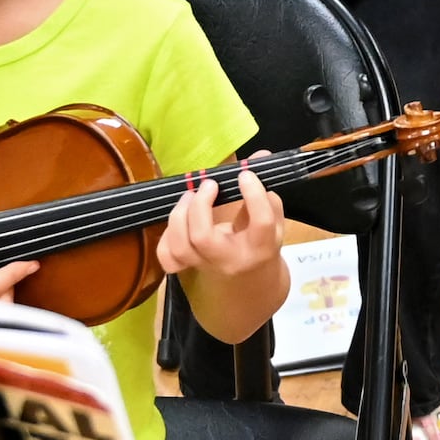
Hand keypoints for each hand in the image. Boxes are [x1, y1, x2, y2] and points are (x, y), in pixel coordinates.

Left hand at [157, 165, 282, 289]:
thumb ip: (265, 189)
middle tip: (208, 185)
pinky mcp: (188, 268)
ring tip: (190, 196)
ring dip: (180, 215)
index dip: (253, 194)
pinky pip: (166, 256)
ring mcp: (206, 266)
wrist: (249, 283)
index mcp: (261, 247)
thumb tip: (261, 156)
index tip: (244, 175)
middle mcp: (231, 260)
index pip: (261, 223)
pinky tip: (179, 220)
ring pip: (180, 246)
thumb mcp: (273, 219)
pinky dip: (167, 235)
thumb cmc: (260, 244)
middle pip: (202, 237)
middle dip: (199, 205)